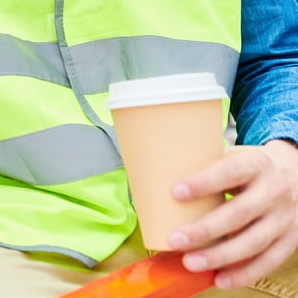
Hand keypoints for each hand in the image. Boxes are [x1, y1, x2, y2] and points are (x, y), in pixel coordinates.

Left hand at [167, 139, 297, 289]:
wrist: (296, 173)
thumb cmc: (250, 166)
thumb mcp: (233, 155)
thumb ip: (203, 165)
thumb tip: (151, 173)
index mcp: (255, 165)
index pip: (229, 172)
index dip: (203, 183)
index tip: (175, 192)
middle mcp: (273, 191)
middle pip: (239, 214)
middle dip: (205, 230)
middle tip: (174, 239)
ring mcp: (284, 218)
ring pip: (253, 242)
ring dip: (220, 256)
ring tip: (191, 263)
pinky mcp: (290, 239)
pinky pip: (269, 260)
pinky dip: (244, 273)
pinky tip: (220, 279)